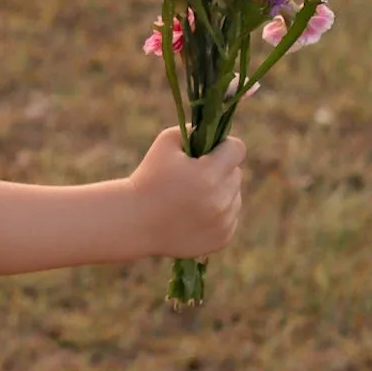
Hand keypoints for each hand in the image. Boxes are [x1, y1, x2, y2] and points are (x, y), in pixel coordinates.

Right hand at [128, 127, 245, 258]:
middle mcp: (220, 200)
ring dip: (220, 194)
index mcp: (208, 174)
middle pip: (236, 174)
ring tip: (191, 199)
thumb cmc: (148, 178)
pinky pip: (231, 218)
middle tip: (193, 179)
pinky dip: (218, 215)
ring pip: (235, 197)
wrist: (134, 222)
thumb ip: (194, 131)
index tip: (211, 153)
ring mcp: (222, 222)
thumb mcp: (165, 143)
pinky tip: (194, 216)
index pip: (237, 149)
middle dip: (219, 172)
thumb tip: (215, 133)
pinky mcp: (222, 239)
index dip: (225, 147)